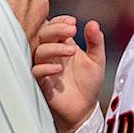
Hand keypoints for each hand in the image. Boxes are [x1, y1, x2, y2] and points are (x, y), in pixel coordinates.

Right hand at [32, 15, 105, 132]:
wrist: (84, 110)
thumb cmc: (88, 85)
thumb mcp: (97, 60)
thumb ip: (95, 42)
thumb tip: (93, 24)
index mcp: (62, 45)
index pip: (54, 27)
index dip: (60, 22)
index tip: (73, 23)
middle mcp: (51, 55)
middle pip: (43, 34)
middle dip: (56, 29)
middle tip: (72, 30)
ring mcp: (45, 68)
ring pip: (38, 51)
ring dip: (54, 48)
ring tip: (71, 51)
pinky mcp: (41, 83)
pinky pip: (36, 72)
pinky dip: (45, 68)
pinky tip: (59, 68)